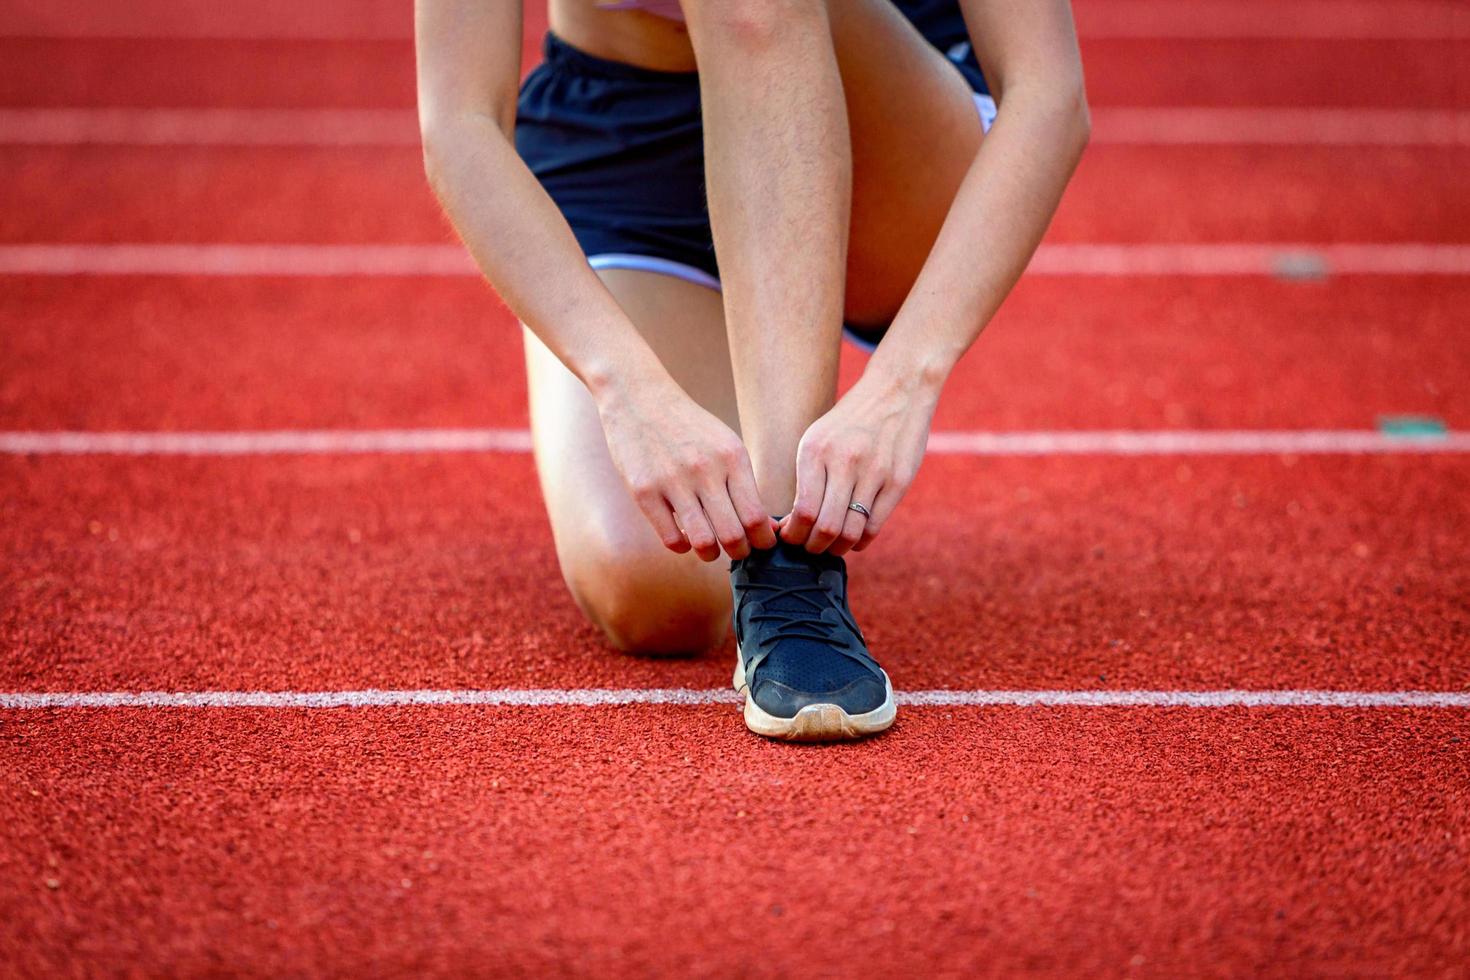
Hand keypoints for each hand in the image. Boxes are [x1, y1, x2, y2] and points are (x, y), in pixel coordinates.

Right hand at [597, 372, 776, 560]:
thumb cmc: (689, 427)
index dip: (763, 541)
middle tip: (738, 552)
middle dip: (741, 553)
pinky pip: (671, 539)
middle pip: (733, 535)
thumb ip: (744, 484)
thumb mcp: (725, 445)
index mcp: (732, 458)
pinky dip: (682, 547)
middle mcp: (705, 470)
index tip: (760, 544)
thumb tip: (766, 529)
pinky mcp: (643, 492)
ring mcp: (672, 482)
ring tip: (711, 551)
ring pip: (703, 542)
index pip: (756, 516)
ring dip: (711, 555)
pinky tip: (684, 538)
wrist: (639, 398)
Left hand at [779, 369, 938, 554]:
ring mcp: (874, 472)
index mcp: (816, 451)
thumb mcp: (817, 439)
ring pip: (851, 531)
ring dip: (838, 548)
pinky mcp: (898, 480)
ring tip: (832, 547)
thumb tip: (792, 524)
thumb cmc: (849, 422)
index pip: (801, 511)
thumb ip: (806, 478)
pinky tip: (854, 540)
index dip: (793, 535)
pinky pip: (875, 525)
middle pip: (826, 527)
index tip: (791, 538)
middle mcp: (844, 461)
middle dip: (813, 547)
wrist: (897, 390)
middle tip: (810, 549)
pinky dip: (861, 541)